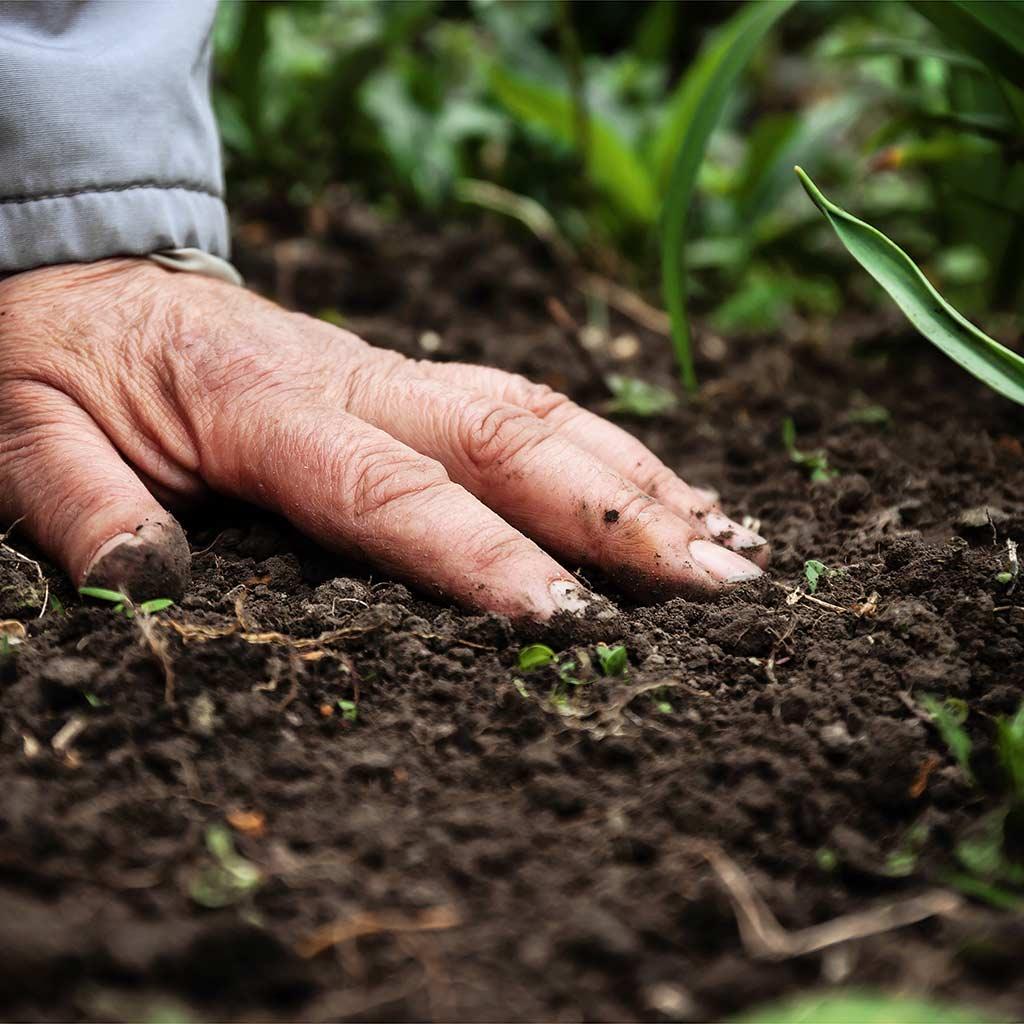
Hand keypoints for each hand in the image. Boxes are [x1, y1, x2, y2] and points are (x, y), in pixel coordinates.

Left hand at [0, 259, 766, 618]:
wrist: (82, 280)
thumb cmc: (54, 363)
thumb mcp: (22, 435)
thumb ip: (81, 510)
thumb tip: (145, 590)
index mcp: (262, 403)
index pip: (395, 491)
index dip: (488, 559)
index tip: (576, 628)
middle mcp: (354, 378)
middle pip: (513, 438)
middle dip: (624, 516)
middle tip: (725, 589)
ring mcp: (392, 373)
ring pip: (540, 414)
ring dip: (641, 481)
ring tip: (732, 545)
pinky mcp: (407, 381)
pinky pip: (526, 408)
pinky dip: (607, 454)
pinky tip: (666, 497)